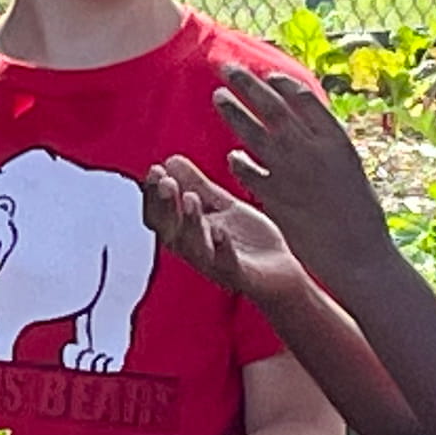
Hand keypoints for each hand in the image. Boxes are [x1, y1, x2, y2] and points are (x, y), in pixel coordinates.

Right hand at [143, 156, 310, 307]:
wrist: (281, 273)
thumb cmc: (249, 241)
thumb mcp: (221, 206)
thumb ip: (197, 185)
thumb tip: (171, 159)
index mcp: (187, 233)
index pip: (160, 215)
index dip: (154, 194)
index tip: (156, 169)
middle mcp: (194, 250)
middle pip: (170, 230)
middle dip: (166, 206)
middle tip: (166, 182)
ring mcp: (215, 264)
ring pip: (194, 246)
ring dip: (190, 222)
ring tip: (191, 197)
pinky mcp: (239, 275)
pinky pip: (226, 263)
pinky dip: (221, 249)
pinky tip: (220, 232)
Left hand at [211, 64, 395, 288]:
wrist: (358, 255)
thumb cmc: (361, 217)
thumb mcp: (351, 170)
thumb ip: (326, 147)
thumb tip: (310, 129)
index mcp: (336, 139)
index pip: (303, 98)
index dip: (281, 83)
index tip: (265, 74)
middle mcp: (312, 150)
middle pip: (273, 107)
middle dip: (248, 84)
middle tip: (226, 67)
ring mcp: (291, 172)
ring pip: (254, 133)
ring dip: (234, 112)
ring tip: (217, 96)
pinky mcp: (274, 197)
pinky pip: (248, 172)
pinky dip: (238, 161)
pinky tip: (232, 156)